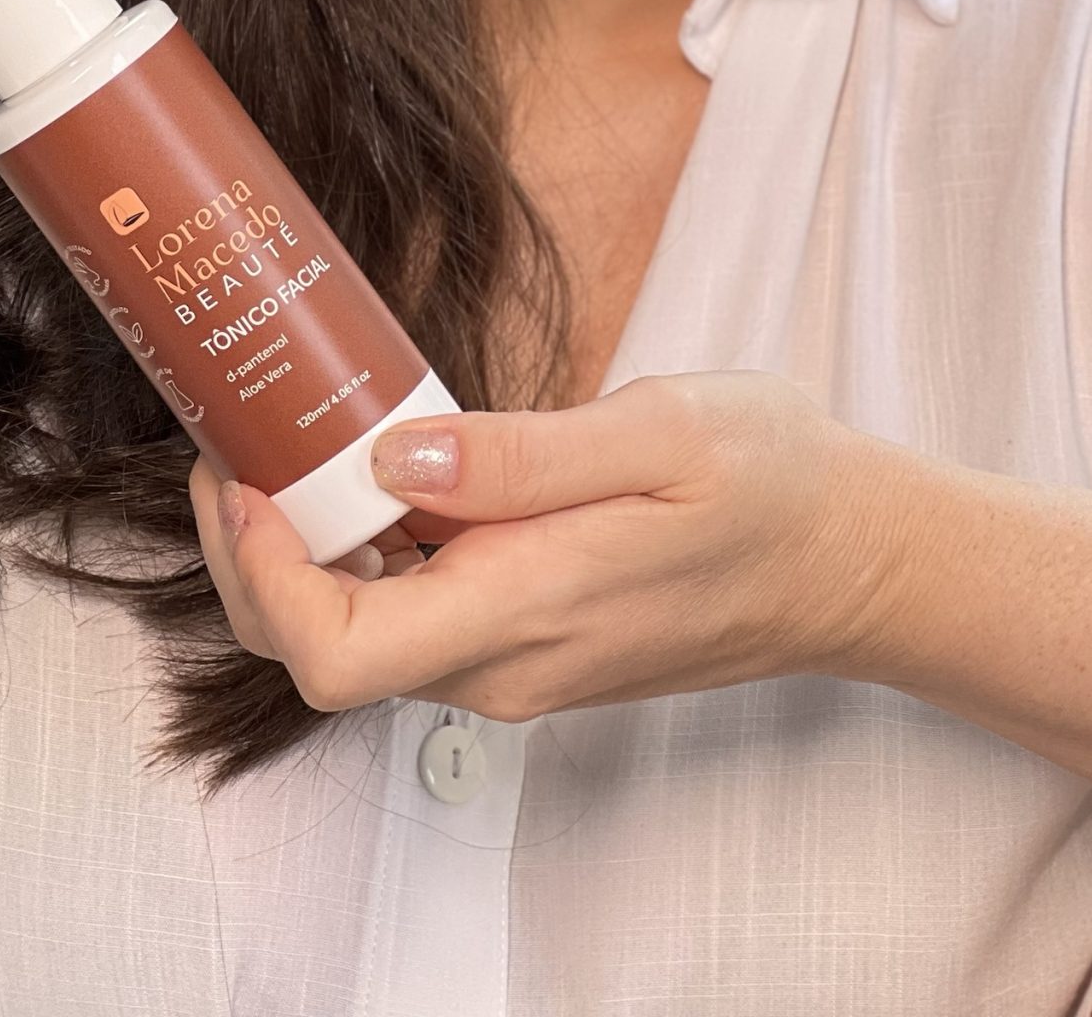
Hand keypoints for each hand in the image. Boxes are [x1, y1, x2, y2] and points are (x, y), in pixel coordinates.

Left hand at [185, 369, 899, 717]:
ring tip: (287, 429)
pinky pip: (406, 611)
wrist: (854, 559)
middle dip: (251, 552)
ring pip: (354, 632)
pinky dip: (359, 548)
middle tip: (237, 434)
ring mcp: (511, 659)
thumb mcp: (660, 434)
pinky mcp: (523, 637)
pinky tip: (367, 461)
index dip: (259, 572)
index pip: (331, 653)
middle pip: (317, 650)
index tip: (245, 471)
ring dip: (297, 546)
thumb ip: (522, 456)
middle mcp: (501, 662)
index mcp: (526, 610)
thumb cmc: (773, 484)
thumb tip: (391, 458)